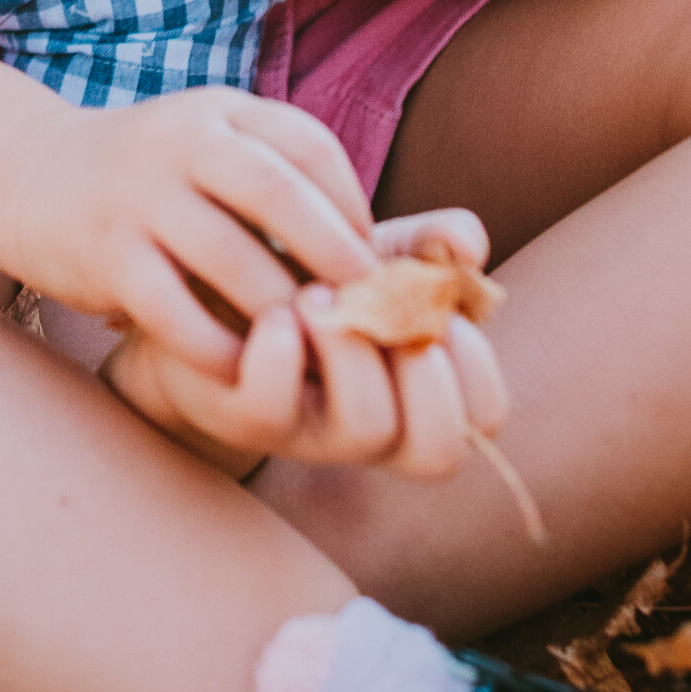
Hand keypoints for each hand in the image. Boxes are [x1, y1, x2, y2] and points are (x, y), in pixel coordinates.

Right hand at [0, 84, 380, 365]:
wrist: (32, 177)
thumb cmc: (148, 177)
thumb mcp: (209, 144)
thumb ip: (274, 173)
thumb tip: (369, 246)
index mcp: (220, 113)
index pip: (309, 146)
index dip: (351, 204)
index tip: (372, 258)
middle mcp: (180, 142)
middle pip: (276, 192)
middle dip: (331, 253)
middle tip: (365, 306)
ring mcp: (138, 195)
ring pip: (227, 255)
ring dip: (278, 308)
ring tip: (310, 346)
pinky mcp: (103, 251)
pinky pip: (171, 307)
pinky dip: (212, 344)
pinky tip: (240, 369)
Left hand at [102, 212, 509, 481]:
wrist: (206, 294)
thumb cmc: (311, 276)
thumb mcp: (374, 252)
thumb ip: (429, 242)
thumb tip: (467, 243)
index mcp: (415, 393)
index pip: (485, 417)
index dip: (476, 365)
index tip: (442, 307)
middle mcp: (371, 427)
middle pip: (439, 449)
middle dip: (426, 372)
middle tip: (384, 305)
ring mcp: (308, 432)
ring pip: (366, 427)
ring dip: (353, 349)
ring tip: (316, 295)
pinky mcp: (243, 417)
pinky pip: (273, 408)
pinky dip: (280, 354)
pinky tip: (274, 314)